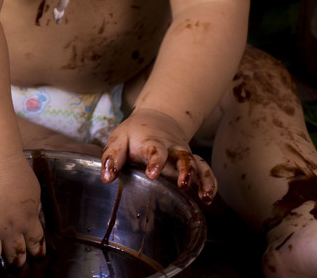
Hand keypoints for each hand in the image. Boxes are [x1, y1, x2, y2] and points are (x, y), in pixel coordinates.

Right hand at [0, 154, 45, 269]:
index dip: (34, 254)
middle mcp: (10, 230)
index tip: (32, 258)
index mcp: (28, 220)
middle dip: (13, 263)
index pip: (35, 244)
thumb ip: (33, 206)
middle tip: (9, 266)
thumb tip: (34, 213)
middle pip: (14, 256)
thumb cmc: (14, 169)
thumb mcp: (32, 190)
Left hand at [101, 108, 215, 201]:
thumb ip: (112, 157)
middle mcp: (171, 148)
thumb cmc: (134, 133)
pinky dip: (210, 181)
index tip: (152, 174)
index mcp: (152, 142)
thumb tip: (107, 178)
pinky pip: (205, 169)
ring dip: (203, 179)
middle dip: (185, 170)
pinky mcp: (191, 161)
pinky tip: (209, 197)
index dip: (155, 161)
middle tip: (184, 184)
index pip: (155, 150)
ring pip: (197, 163)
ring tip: (206, 197)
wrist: (156, 119)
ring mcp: (183, 154)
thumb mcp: (119, 139)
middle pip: (183, 156)